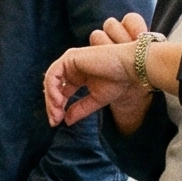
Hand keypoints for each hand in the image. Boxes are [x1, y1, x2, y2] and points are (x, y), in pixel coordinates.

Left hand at [44, 16, 154, 131]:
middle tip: (54, 121)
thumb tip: (65, 121)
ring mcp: (70, 61)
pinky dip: (52, 89)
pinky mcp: (70, 57)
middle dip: (52, 105)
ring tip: (57, 113)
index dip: (57, 108)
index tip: (56, 122)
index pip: (61, 93)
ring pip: (50, 81)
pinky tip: (59, 102)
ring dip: (51, 99)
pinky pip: (53, 74)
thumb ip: (80, 109)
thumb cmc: (119, 81)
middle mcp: (72, 68)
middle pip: (54, 88)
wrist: (130, 68)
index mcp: (78, 76)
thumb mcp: (96, 100)